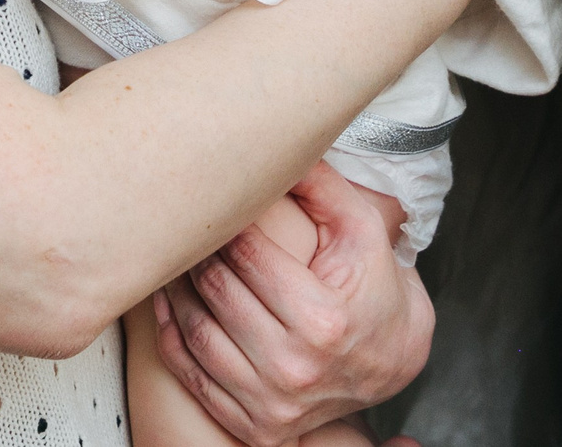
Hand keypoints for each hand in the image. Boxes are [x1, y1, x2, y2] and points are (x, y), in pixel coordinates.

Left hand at [150, 162, 433, 444]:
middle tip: (185, 225)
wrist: (393, 360)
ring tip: (173, 258)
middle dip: (196, 252)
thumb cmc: (373, 287)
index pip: (246, 256)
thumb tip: (277, 143)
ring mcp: (273, 403)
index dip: (223, 223)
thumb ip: (320, 183)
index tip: (212, 202)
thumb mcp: (361, 227)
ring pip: (196, 334)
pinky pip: (193, 376)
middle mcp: (296, 368)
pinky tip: (168, 303)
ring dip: (176, 290)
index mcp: (323, 320)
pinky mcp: (257, 425)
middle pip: (217, 292)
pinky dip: (172, 336)